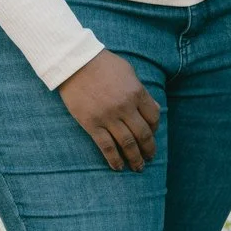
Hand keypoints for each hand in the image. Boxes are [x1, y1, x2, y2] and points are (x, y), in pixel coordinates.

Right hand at [57, 48, 160, 171]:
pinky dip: (114, 159)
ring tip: (138, 167)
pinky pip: (106, 146)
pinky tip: (118, 167)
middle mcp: (125, 107)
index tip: (152, 135)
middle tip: (149, 158)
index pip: (153, 117)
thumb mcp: (128, 72)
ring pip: (127, 144)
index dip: (155, 129)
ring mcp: (108, 117)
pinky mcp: (92, 124)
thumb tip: (154, 108)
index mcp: (137, 92)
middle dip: (148, 149)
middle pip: (143, 134)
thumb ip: (142, 91)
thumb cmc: (103, 65)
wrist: (75, 63)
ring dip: (135, 158)